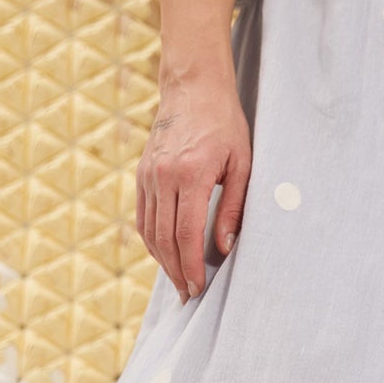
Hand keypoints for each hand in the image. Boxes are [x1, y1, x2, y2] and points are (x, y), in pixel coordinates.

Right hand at [136, 73, 251, 303]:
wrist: (193, 87)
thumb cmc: (225, 125)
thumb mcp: (241, 164)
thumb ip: (233, 208)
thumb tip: (224, 248)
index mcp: (191, 173)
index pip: (186, 234)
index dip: (191, 267)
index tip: (198, 288)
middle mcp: (164, 175)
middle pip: (165, 239)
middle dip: (177, 272)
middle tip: (188, 295)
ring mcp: (148, 175)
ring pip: (150, 232)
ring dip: (163, 262)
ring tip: (178, 282)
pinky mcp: (142, 174)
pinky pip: (143, 218)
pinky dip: (152, 242)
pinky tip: (166, 257)